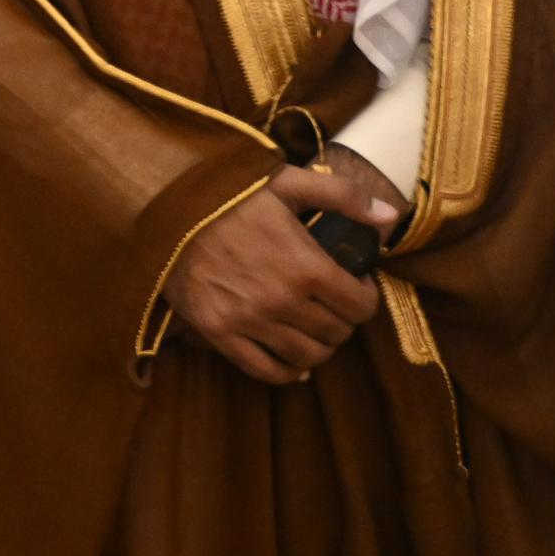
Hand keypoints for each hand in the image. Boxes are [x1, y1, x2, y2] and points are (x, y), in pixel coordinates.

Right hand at [169, 162, 393, 383]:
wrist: (163, 209)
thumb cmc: (227, 195)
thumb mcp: (285, 183)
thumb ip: (342, 197)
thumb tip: (391, 219)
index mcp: (305, 265)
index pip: (361, 306)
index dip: (365, 297)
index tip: (355, 284)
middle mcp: (281, 300)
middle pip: (337, 333)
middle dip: (342, 319)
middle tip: (331, 303)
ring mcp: (249, 321)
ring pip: (308, 357)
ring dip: (319, 346)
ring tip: (312, 327)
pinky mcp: (219, 333)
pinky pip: (266, 370)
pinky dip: (287, 373)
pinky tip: (293, 362)